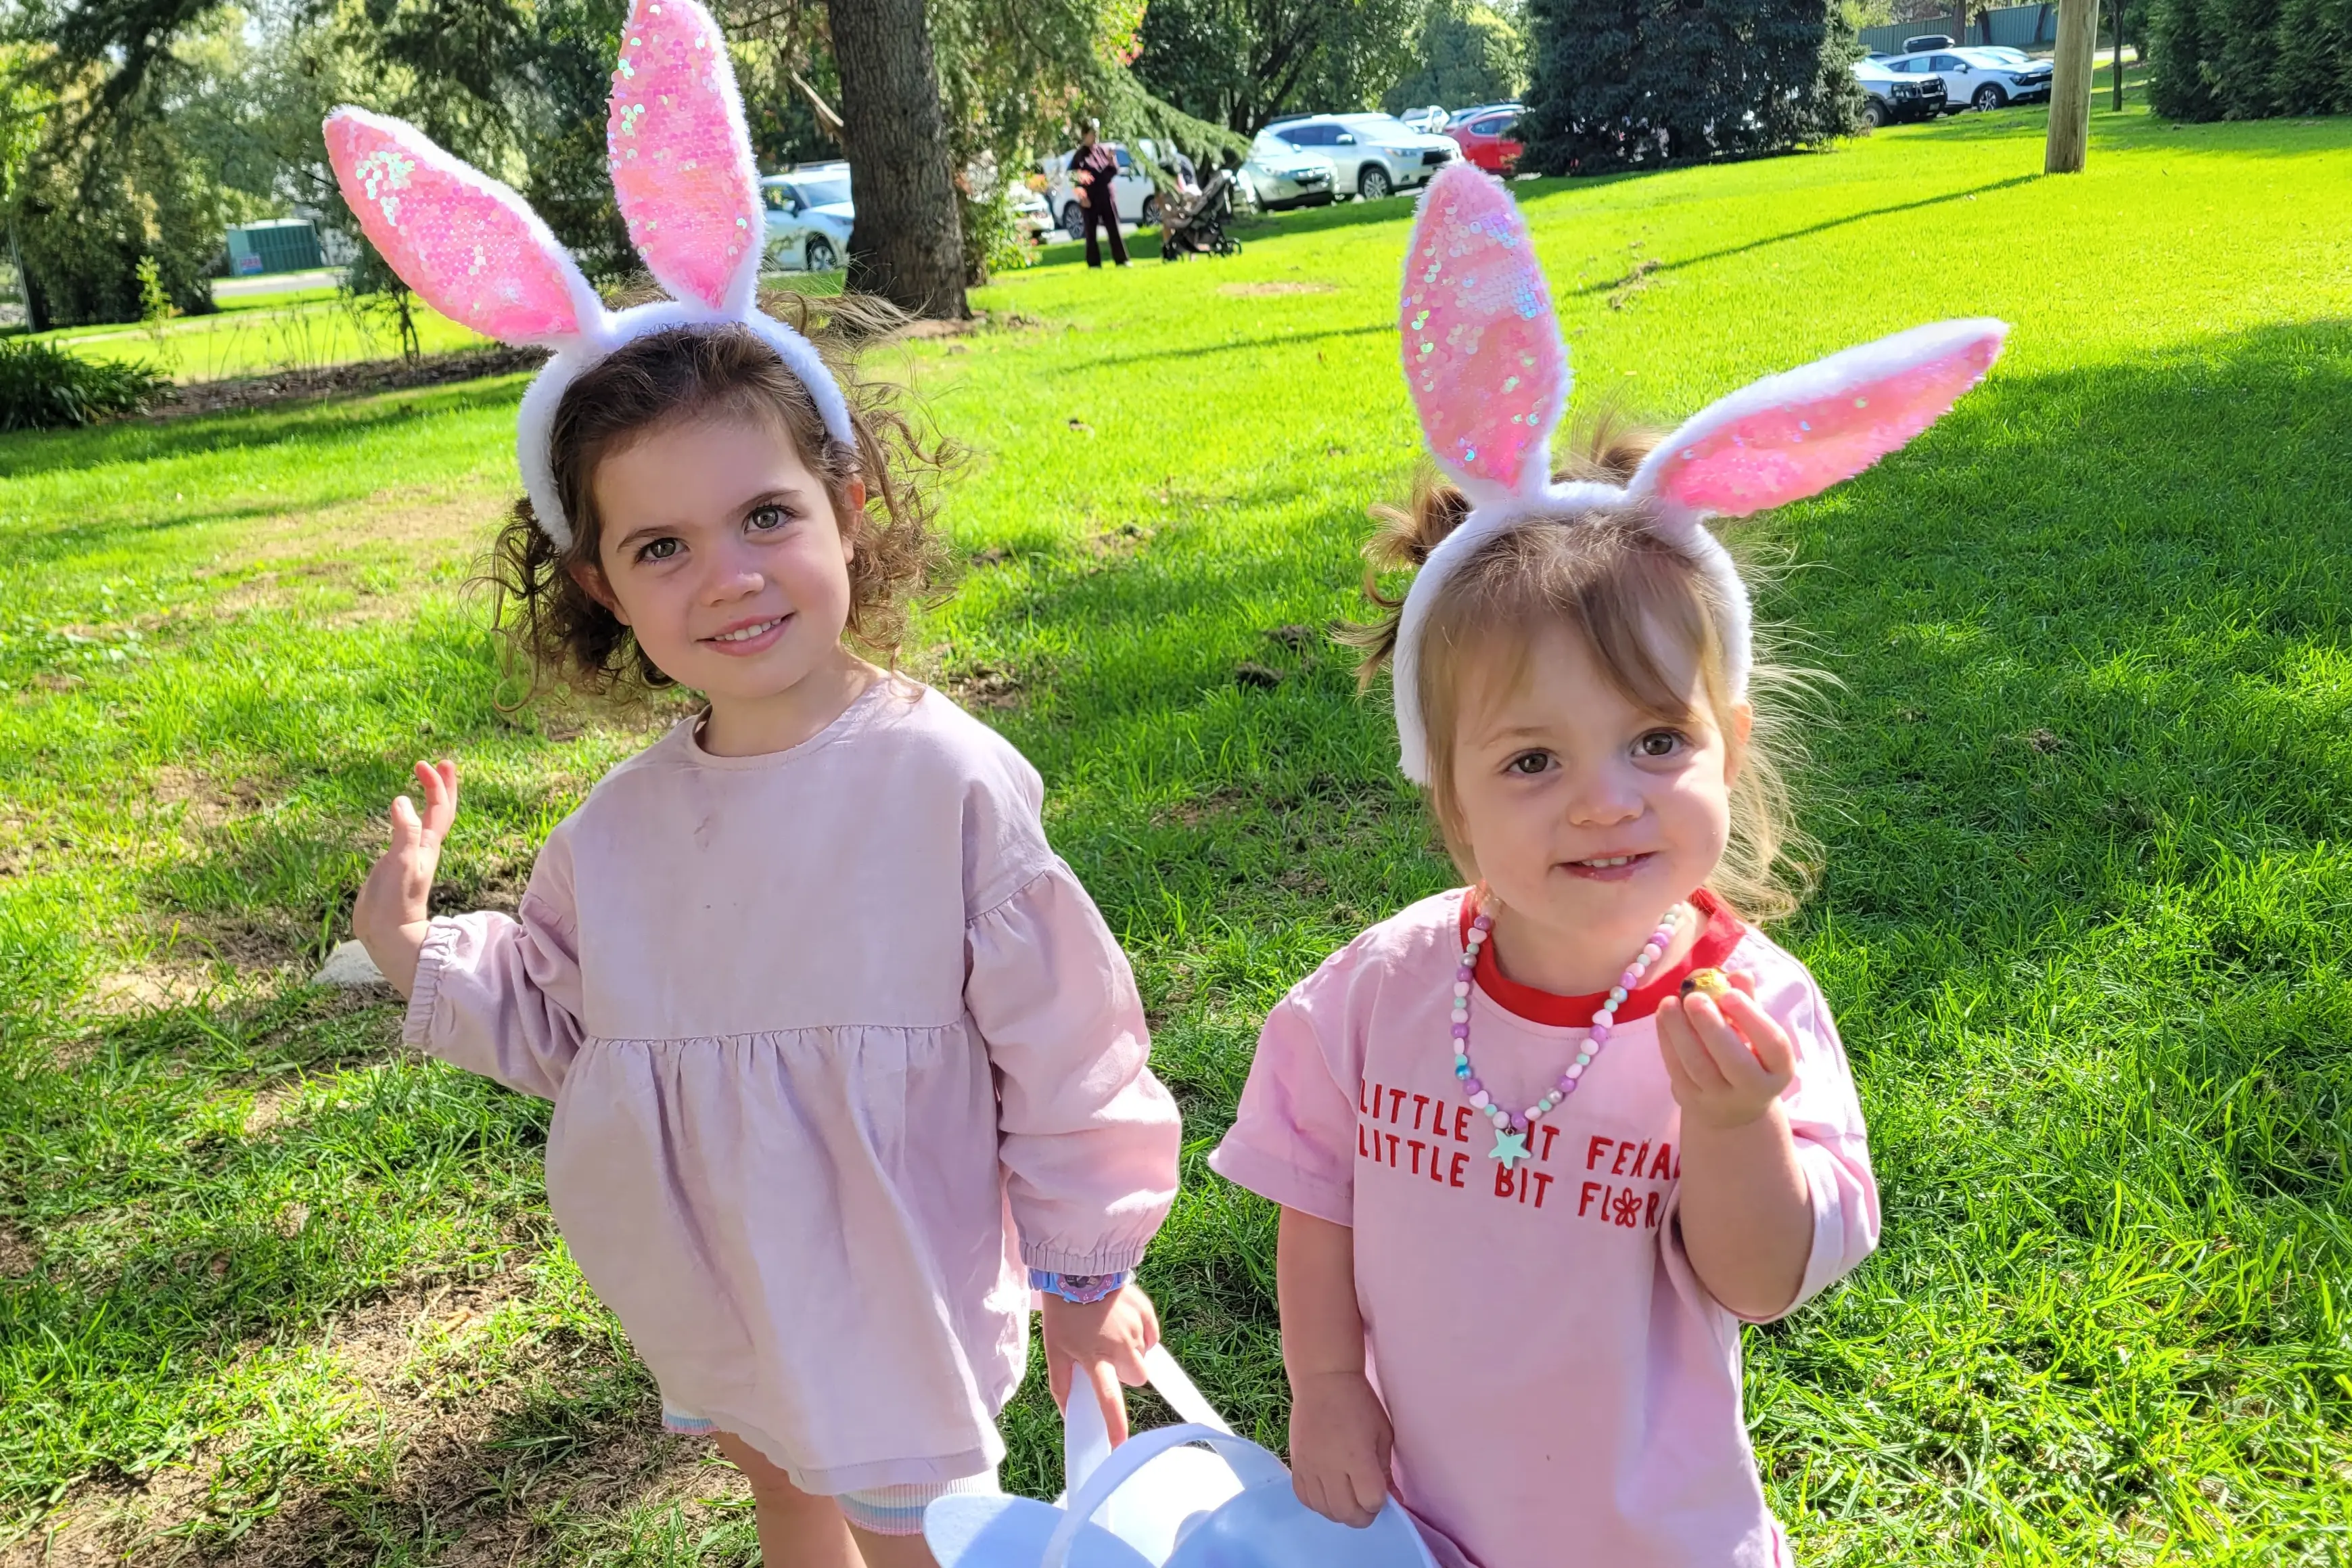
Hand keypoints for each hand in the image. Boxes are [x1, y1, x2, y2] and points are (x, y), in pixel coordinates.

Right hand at [352, 759, 456, 998]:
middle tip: (440, 762)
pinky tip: (400, 815)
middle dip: (442, 786)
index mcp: (427, 845)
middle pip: (439, 812)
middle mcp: (423, 848)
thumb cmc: (395, 901)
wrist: (387, 933)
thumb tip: (403, 800)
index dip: (437, 785)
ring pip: (425, 821)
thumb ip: (404, 831)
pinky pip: (407, 833)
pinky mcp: (395, 864)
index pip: (439, 808)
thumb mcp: (400, 862)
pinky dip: (407, 817)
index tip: (426, 764)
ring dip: (428, 799)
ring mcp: (410, 856)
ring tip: (425, 780)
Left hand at [1041, 1283, 1159, 1444]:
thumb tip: (1067, 1412)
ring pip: (1144, 1356)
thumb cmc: (1063, 1311)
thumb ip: (1061, 1383)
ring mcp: (1136, 1328)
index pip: (1109, 1399)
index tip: (1121, 1446)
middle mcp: (1120, 1346)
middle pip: (1137, 1378)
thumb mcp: (1054, 1349)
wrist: (1078, 1268)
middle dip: (1127, 1375)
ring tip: (1110, 1335)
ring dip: (1131, 1354)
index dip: (1116, 1426)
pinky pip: (1151, 1337)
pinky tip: (1123, 1324)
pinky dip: (1141, 1337)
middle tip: (1107, 1360)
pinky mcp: (1146, 1312)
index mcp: (1096, 1358)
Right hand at [1288, 1369, 1391, 1528]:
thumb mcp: (1382, 1434)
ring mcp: (1310, 1467)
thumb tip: (1394, 1499)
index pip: (1371, 1501)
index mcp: (1357, 1457)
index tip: (1380, 1490)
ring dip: (1340, 1511)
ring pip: (1324, 1510)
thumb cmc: (1360, 1404)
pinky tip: (1328, 1492)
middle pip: (1347, 1513)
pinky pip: (1304, 1499)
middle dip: (1362, 1515)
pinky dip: (1319, 1503)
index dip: (1379, 1501)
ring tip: (1347, 1496)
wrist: (1323, 1381)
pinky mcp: (1296, 1465)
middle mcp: (1331, 1467)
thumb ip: (1386, 1470)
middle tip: (1366, 1501)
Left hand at [1657, 972, 1793, 1131]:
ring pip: (1698, 1066)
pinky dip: (1667, 1041)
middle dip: (1712, 1027)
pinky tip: (1662, 1017)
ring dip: (1680, 1031)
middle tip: (1694, 997)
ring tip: (1669, 1002)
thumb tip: (1740, 974)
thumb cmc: (1747, 1054)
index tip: (1729, 993)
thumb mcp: (1754, 1031)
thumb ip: (1748, 1001)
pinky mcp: (1691, 1100)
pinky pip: (1676, 1070)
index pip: (1773, 1044)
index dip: (1751, 1017)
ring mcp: (1720, 1099)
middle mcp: (1754, 1089)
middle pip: (1734, 1061)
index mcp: (1779, 1068)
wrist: (1732, 1106)